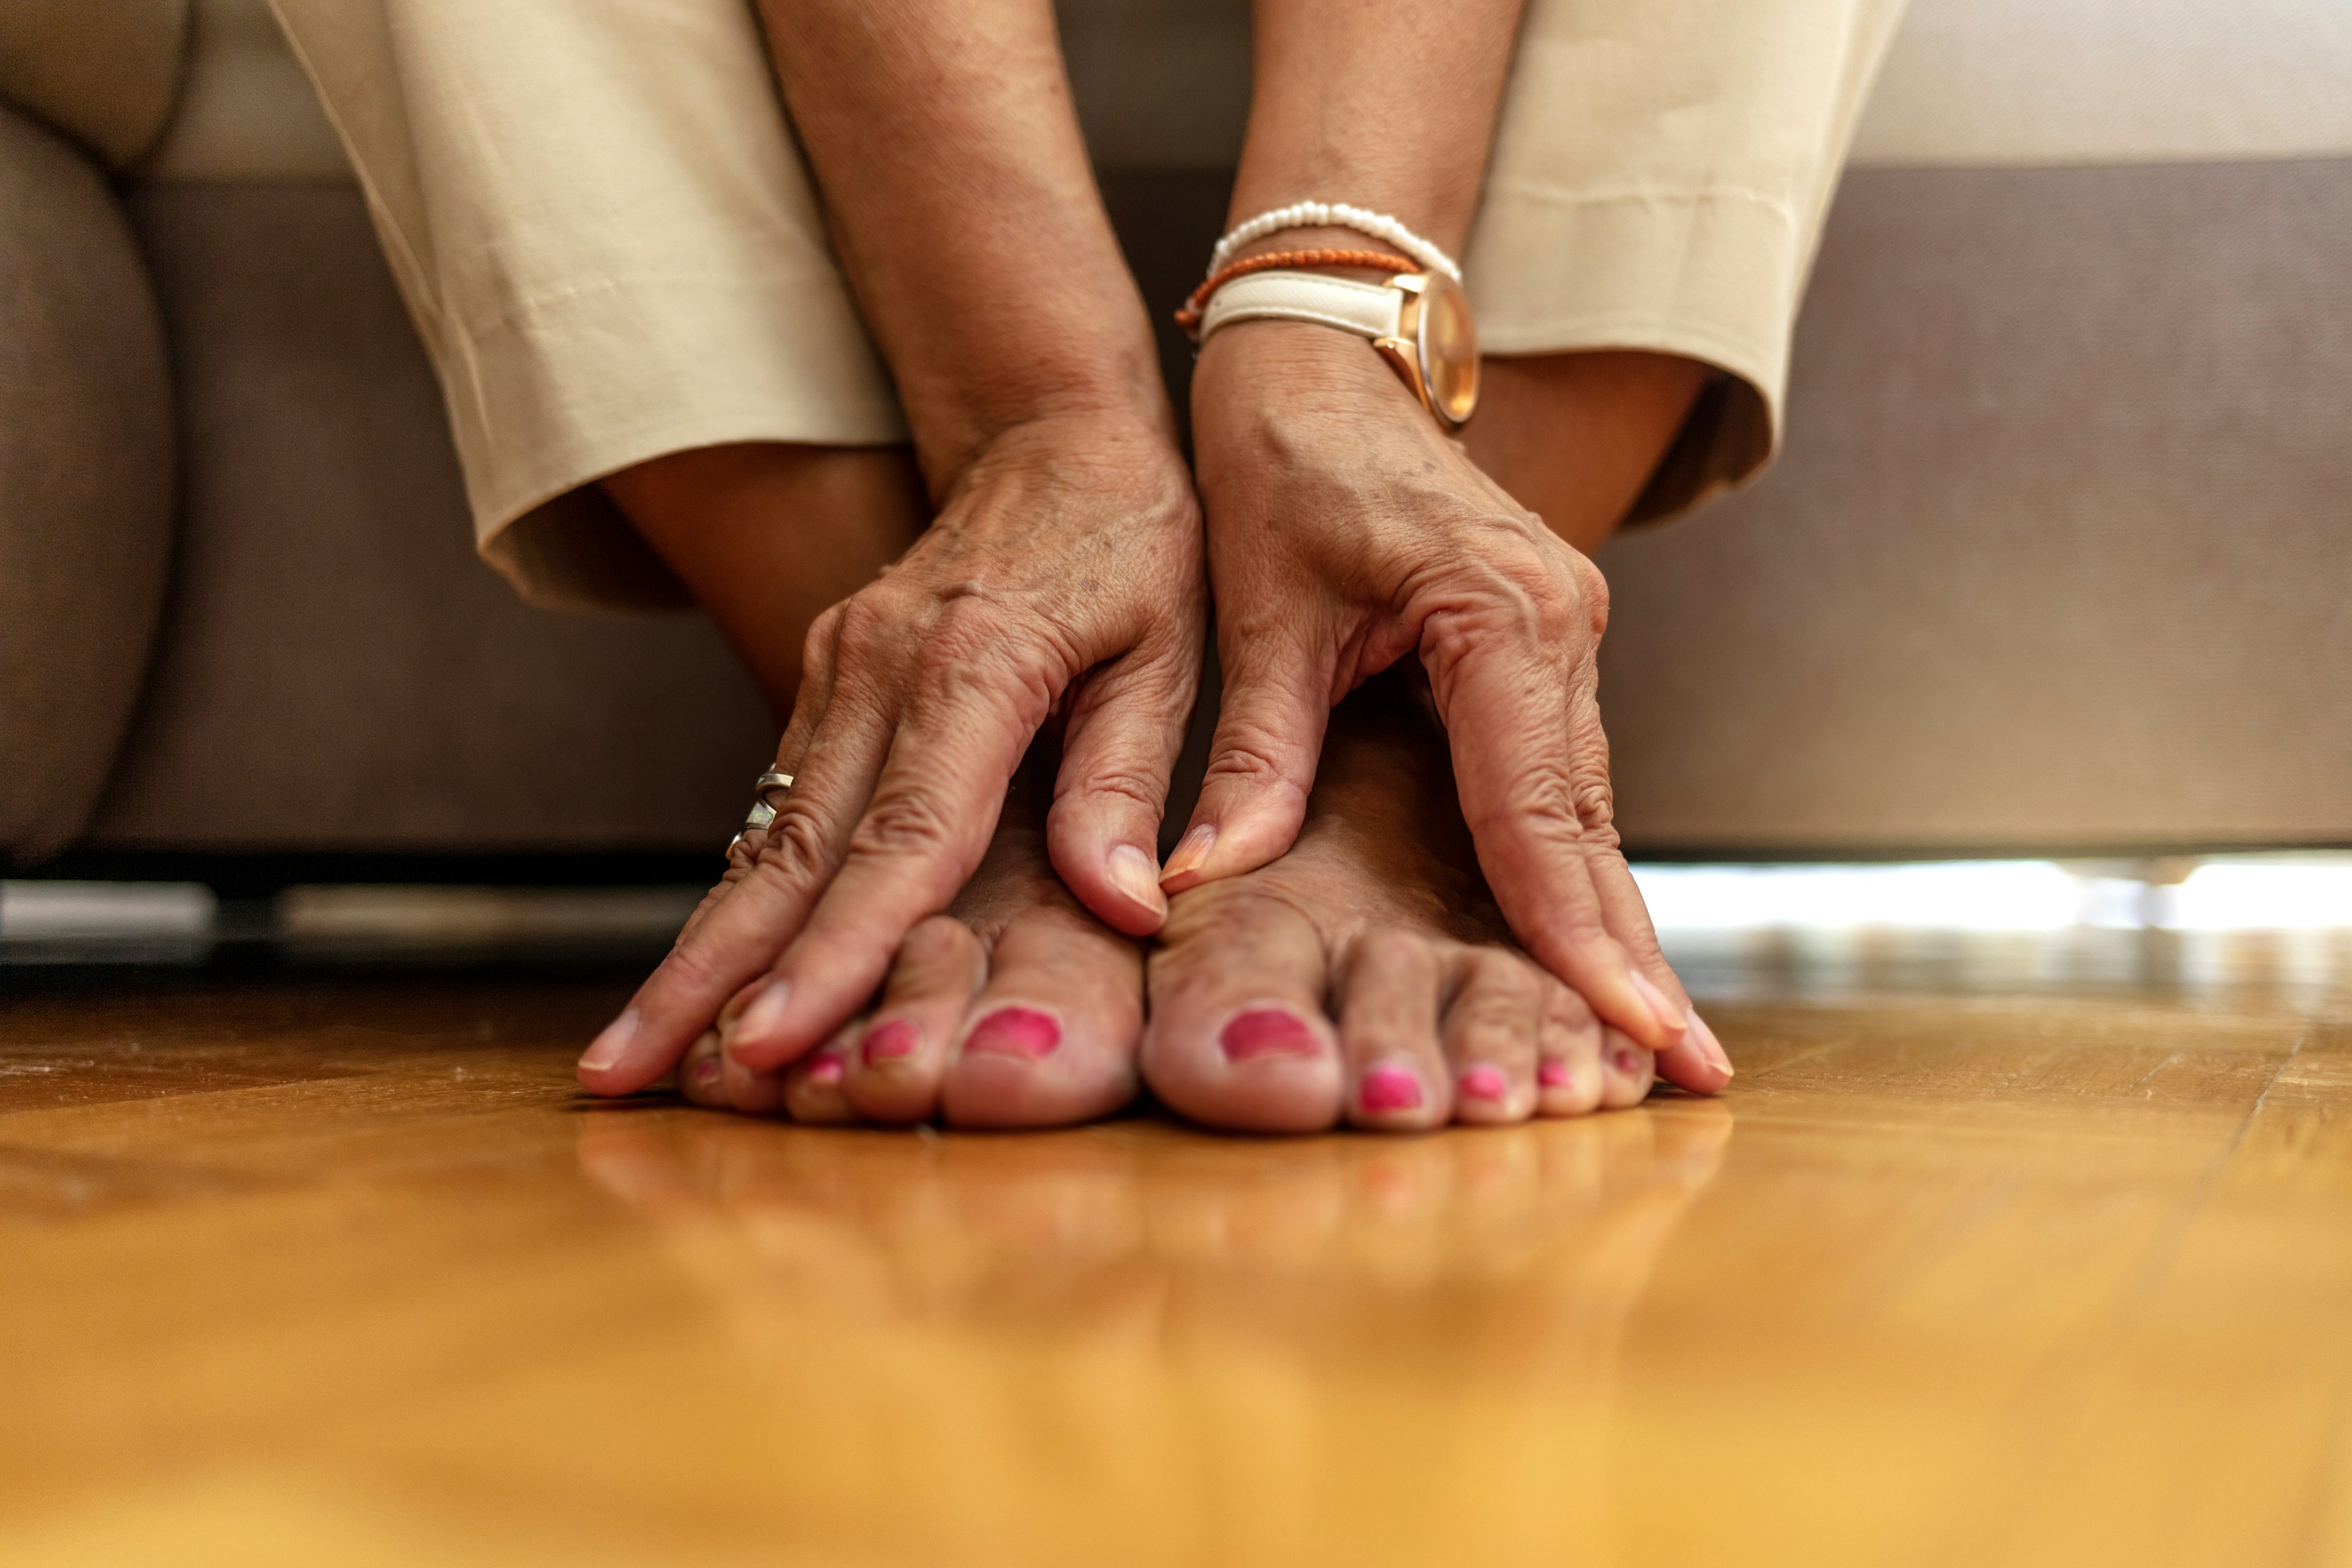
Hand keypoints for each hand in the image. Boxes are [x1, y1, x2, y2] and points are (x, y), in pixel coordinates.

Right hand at [580, 411, 1202, 1093]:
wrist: (1053, 431)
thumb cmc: (1133, 542)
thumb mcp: (1170, 651)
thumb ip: (1129, 780)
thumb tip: (1124, 907)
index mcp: (974, 665)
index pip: (899, 839)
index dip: (836, 952)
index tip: (772, 1042)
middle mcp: (878, 668)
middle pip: (789, 853)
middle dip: (705, 976)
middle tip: (628, 1073)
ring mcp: (837, 670)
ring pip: (761, 836)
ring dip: (695, 947)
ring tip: (632, 1050)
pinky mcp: (825, 678)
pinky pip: (776, 806)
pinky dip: (736, 895)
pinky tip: (697, 972)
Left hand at [1171, 322, 1716, 1086]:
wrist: (1327, 358)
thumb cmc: (1283, 461)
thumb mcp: (1260, 610)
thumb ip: (1253, 752)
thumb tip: (1212, 878)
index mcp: (1500, 613)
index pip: (1537, 810)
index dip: (1574, 932)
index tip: (1631, 1031)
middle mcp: (1560, 626)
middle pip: (1590, 825)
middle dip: (1627, 954)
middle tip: (1688, 1076)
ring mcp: (1565, 635)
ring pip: (1586, 809)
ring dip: (1609, 920)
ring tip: (1652, 1041)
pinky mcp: (1543, 647)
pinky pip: (1562, 778)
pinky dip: (1571, 865)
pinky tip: (1589, 946)